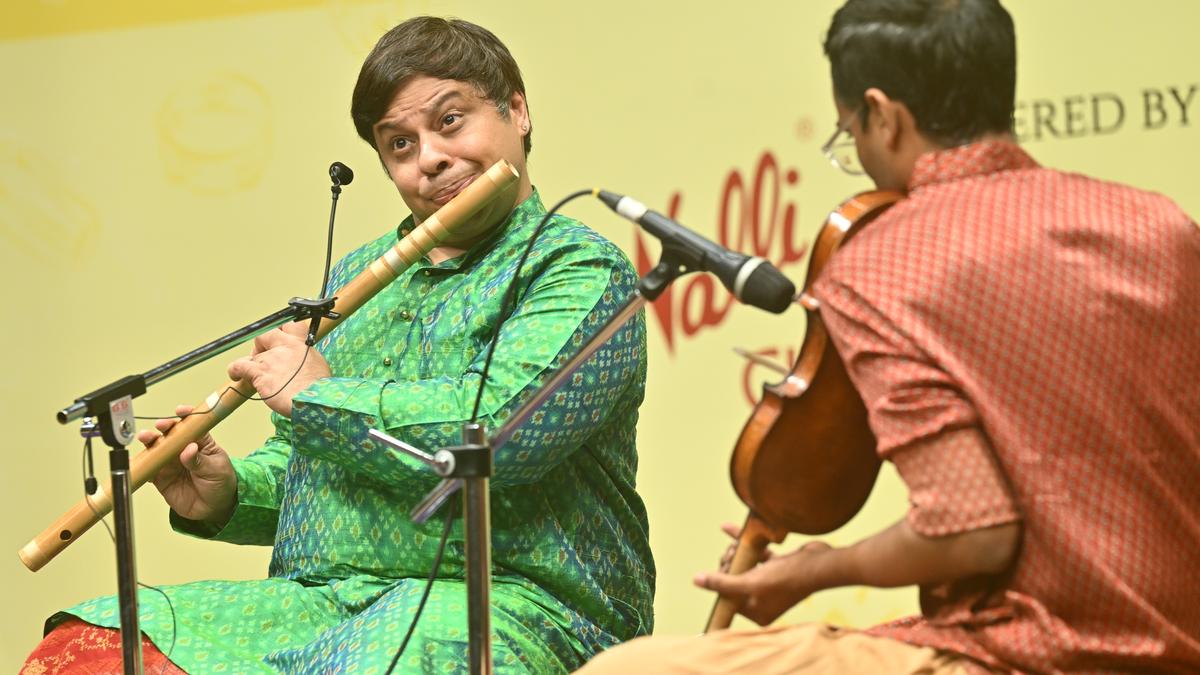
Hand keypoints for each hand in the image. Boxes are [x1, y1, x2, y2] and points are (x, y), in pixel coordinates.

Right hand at [139, 405, 236, 524]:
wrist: (214, 508)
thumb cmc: (220, 483)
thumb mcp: (216, 470)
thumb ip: (199, 460)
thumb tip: (189, 448)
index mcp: (200, 441)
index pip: (192, 425)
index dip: (186, 416)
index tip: (180, 411)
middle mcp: (182, 448)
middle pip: (170, 433)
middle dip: (164, 427)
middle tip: (161, 427)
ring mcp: (170, 462)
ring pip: (156, 448)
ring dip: (149, 441)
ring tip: (146, 438)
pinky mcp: (160, 476)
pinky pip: (148, 469)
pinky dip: (142, 464)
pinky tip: (139, 461)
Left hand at [227, 325, 330, 416]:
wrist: (314, 401)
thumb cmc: (320, 389)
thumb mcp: (319, 365)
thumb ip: (306, 359)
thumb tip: (301, 363)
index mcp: (302, 344)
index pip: (289, 325)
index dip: (280, 330)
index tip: (278, 337)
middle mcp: (285, 347)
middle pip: (266, 334)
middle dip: (262, 343)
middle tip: (264, 355)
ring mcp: (271, 359)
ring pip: (253, 354)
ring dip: (251, 362)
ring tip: (252, 372)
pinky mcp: (260, 373)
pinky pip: (240, 366)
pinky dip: (235, 370)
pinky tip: (236, 375)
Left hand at [696, 525, 835, 625]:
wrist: (819, 563)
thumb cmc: (787, 578)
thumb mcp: (750, 583)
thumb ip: (722, 583)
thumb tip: (697, 581)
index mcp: (756, 612)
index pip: (727, 598)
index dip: (720, 582)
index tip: (723, 569)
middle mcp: (762, 600)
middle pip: (733, 580)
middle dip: (730, 564)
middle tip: (733, 555)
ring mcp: (769, 583)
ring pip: (743, 566)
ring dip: (737, 552)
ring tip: (739, 545)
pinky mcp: (776, 567)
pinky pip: (755, 555)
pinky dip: (745, 543)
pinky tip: (728, 528)